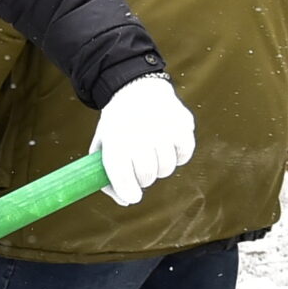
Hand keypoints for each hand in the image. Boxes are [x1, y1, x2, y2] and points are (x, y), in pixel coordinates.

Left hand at [89, 74, 196, 206]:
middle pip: (147, 177)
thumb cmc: (117, 124)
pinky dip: (177, 155)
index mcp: (115, 142)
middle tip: (140, 167)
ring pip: (167, 168)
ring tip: (152, 152)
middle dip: (143, 178)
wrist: (135, 87)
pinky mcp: (182, 125)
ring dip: (160, 166)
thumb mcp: (103, 145)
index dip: (129, 193)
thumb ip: (108, 177)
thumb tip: (126, 201)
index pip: (124, 180)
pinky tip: (167, 144)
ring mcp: (163, 129)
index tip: (132, 196)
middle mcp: (139, 135)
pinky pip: (184, 155)